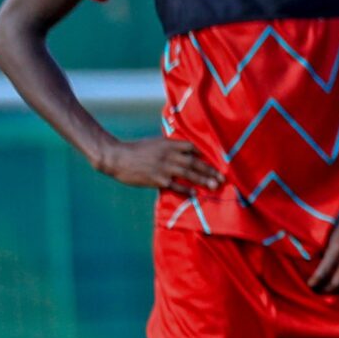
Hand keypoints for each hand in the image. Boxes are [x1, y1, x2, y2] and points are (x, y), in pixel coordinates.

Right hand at [94, 136, 223, 192]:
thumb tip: (183, 153)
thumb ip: (168, 147)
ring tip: (215, 186)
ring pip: (189, 174)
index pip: (191, 147)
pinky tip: (195, 194)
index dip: (203, 154)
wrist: (116, 157)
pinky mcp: (158, 179)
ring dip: (204, 180)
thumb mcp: (154, 143)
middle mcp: (169, 155)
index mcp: (168, 144)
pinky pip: (176, 186)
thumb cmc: (134, 150)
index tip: (214, 161)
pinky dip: (186, 190)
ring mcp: (164, 167)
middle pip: (194, 162)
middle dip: (210, 170)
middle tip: (222, 178)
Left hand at [307, 201, 338, 293]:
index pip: (324, 271)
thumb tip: (317, 272)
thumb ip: (324, 254)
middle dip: (326, 290)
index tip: (310, 285)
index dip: (315, 282)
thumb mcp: (328, 236)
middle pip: (338, 281)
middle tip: (319, 291)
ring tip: (333, 291)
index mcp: (338, 246)